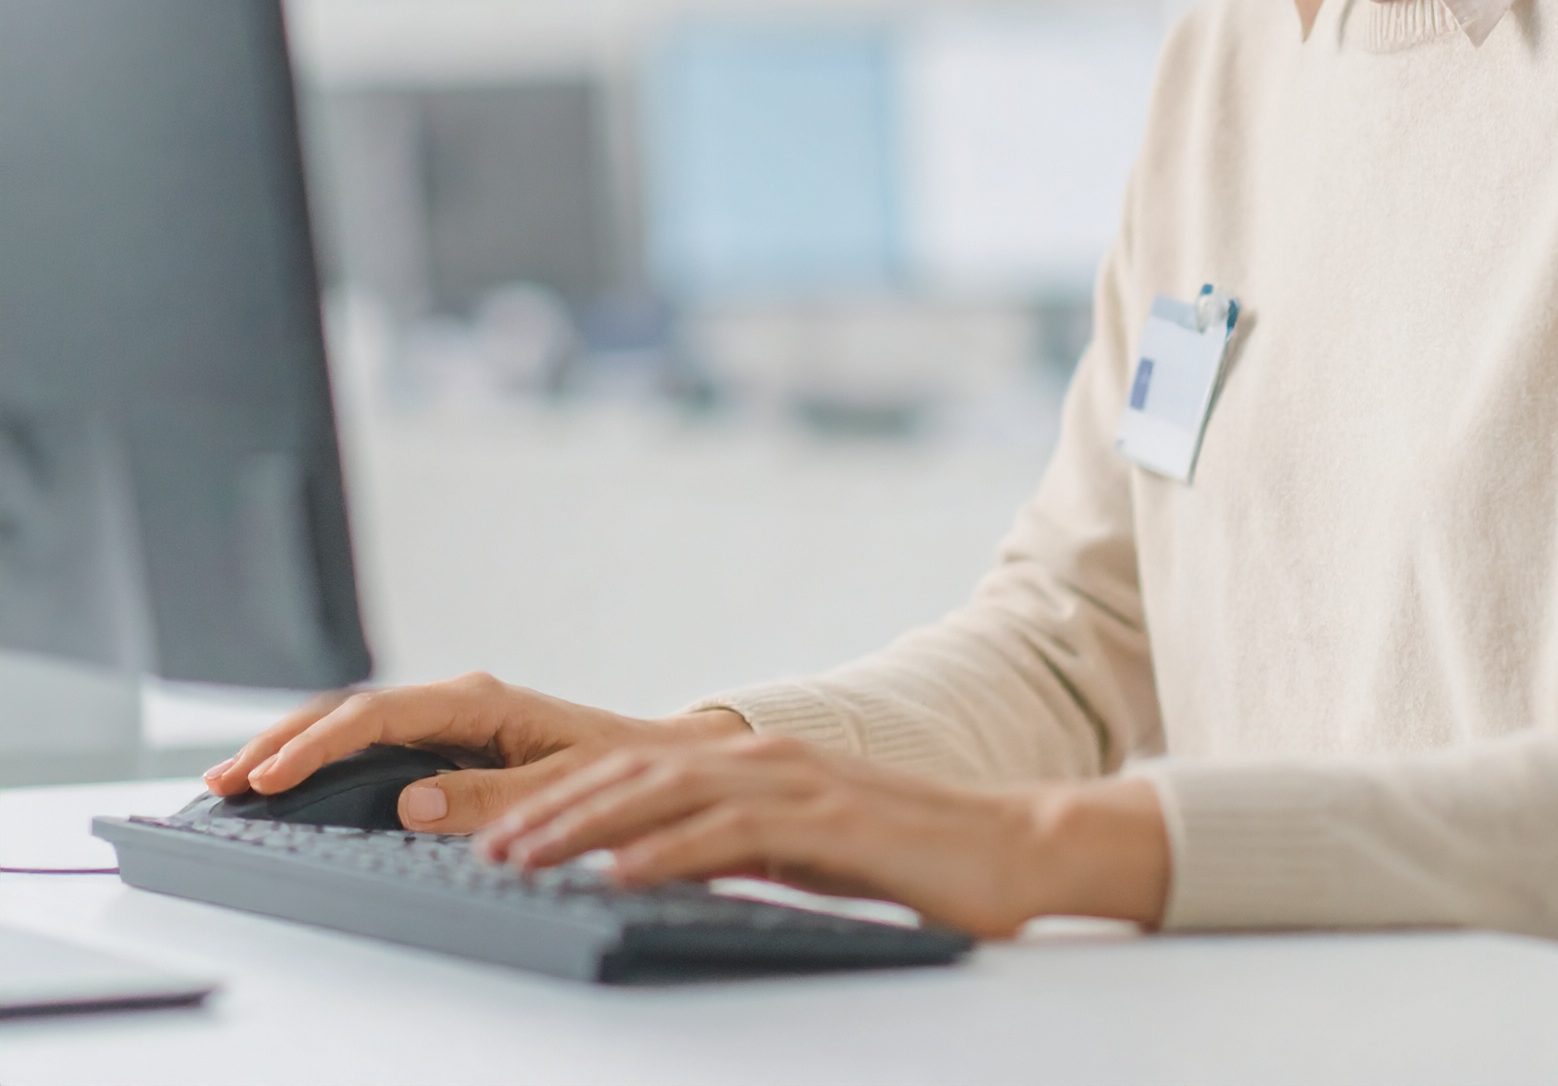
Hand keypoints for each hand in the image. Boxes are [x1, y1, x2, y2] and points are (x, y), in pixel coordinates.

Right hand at [202, 673, 748, 834]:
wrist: (655, 759)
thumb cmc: (614, 771)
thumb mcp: (556, 786)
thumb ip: (484, 797)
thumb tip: (410, 801)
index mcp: (481, 701)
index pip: (381, 716)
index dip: (320, 745)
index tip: (271, 776)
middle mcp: (459, 699)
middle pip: (353, 710)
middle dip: (284, 741)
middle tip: (222, 781)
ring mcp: (450, 715)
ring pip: (355, 721)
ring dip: (294, 745)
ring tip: (234, 779)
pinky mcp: (448, 737)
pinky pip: (373, 738)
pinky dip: (324, 753)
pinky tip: (288, 776)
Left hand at [473, 731, 1170, 938]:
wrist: (1007, 847)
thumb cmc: (901, 856)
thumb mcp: (795, 850)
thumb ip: (729, 846)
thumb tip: (647, 869)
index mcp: (750, 760)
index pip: (632, 768)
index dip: (557, 793)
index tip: (491, 826)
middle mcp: (763, 756)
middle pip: (631, 771)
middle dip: (547, 807)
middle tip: (477, 844)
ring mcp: (797, 782)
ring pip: (666, 791)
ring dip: (584, 825)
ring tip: (520, 859)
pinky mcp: (830, 819)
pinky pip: (732, 834)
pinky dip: (668, 851)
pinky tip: (619, 874)